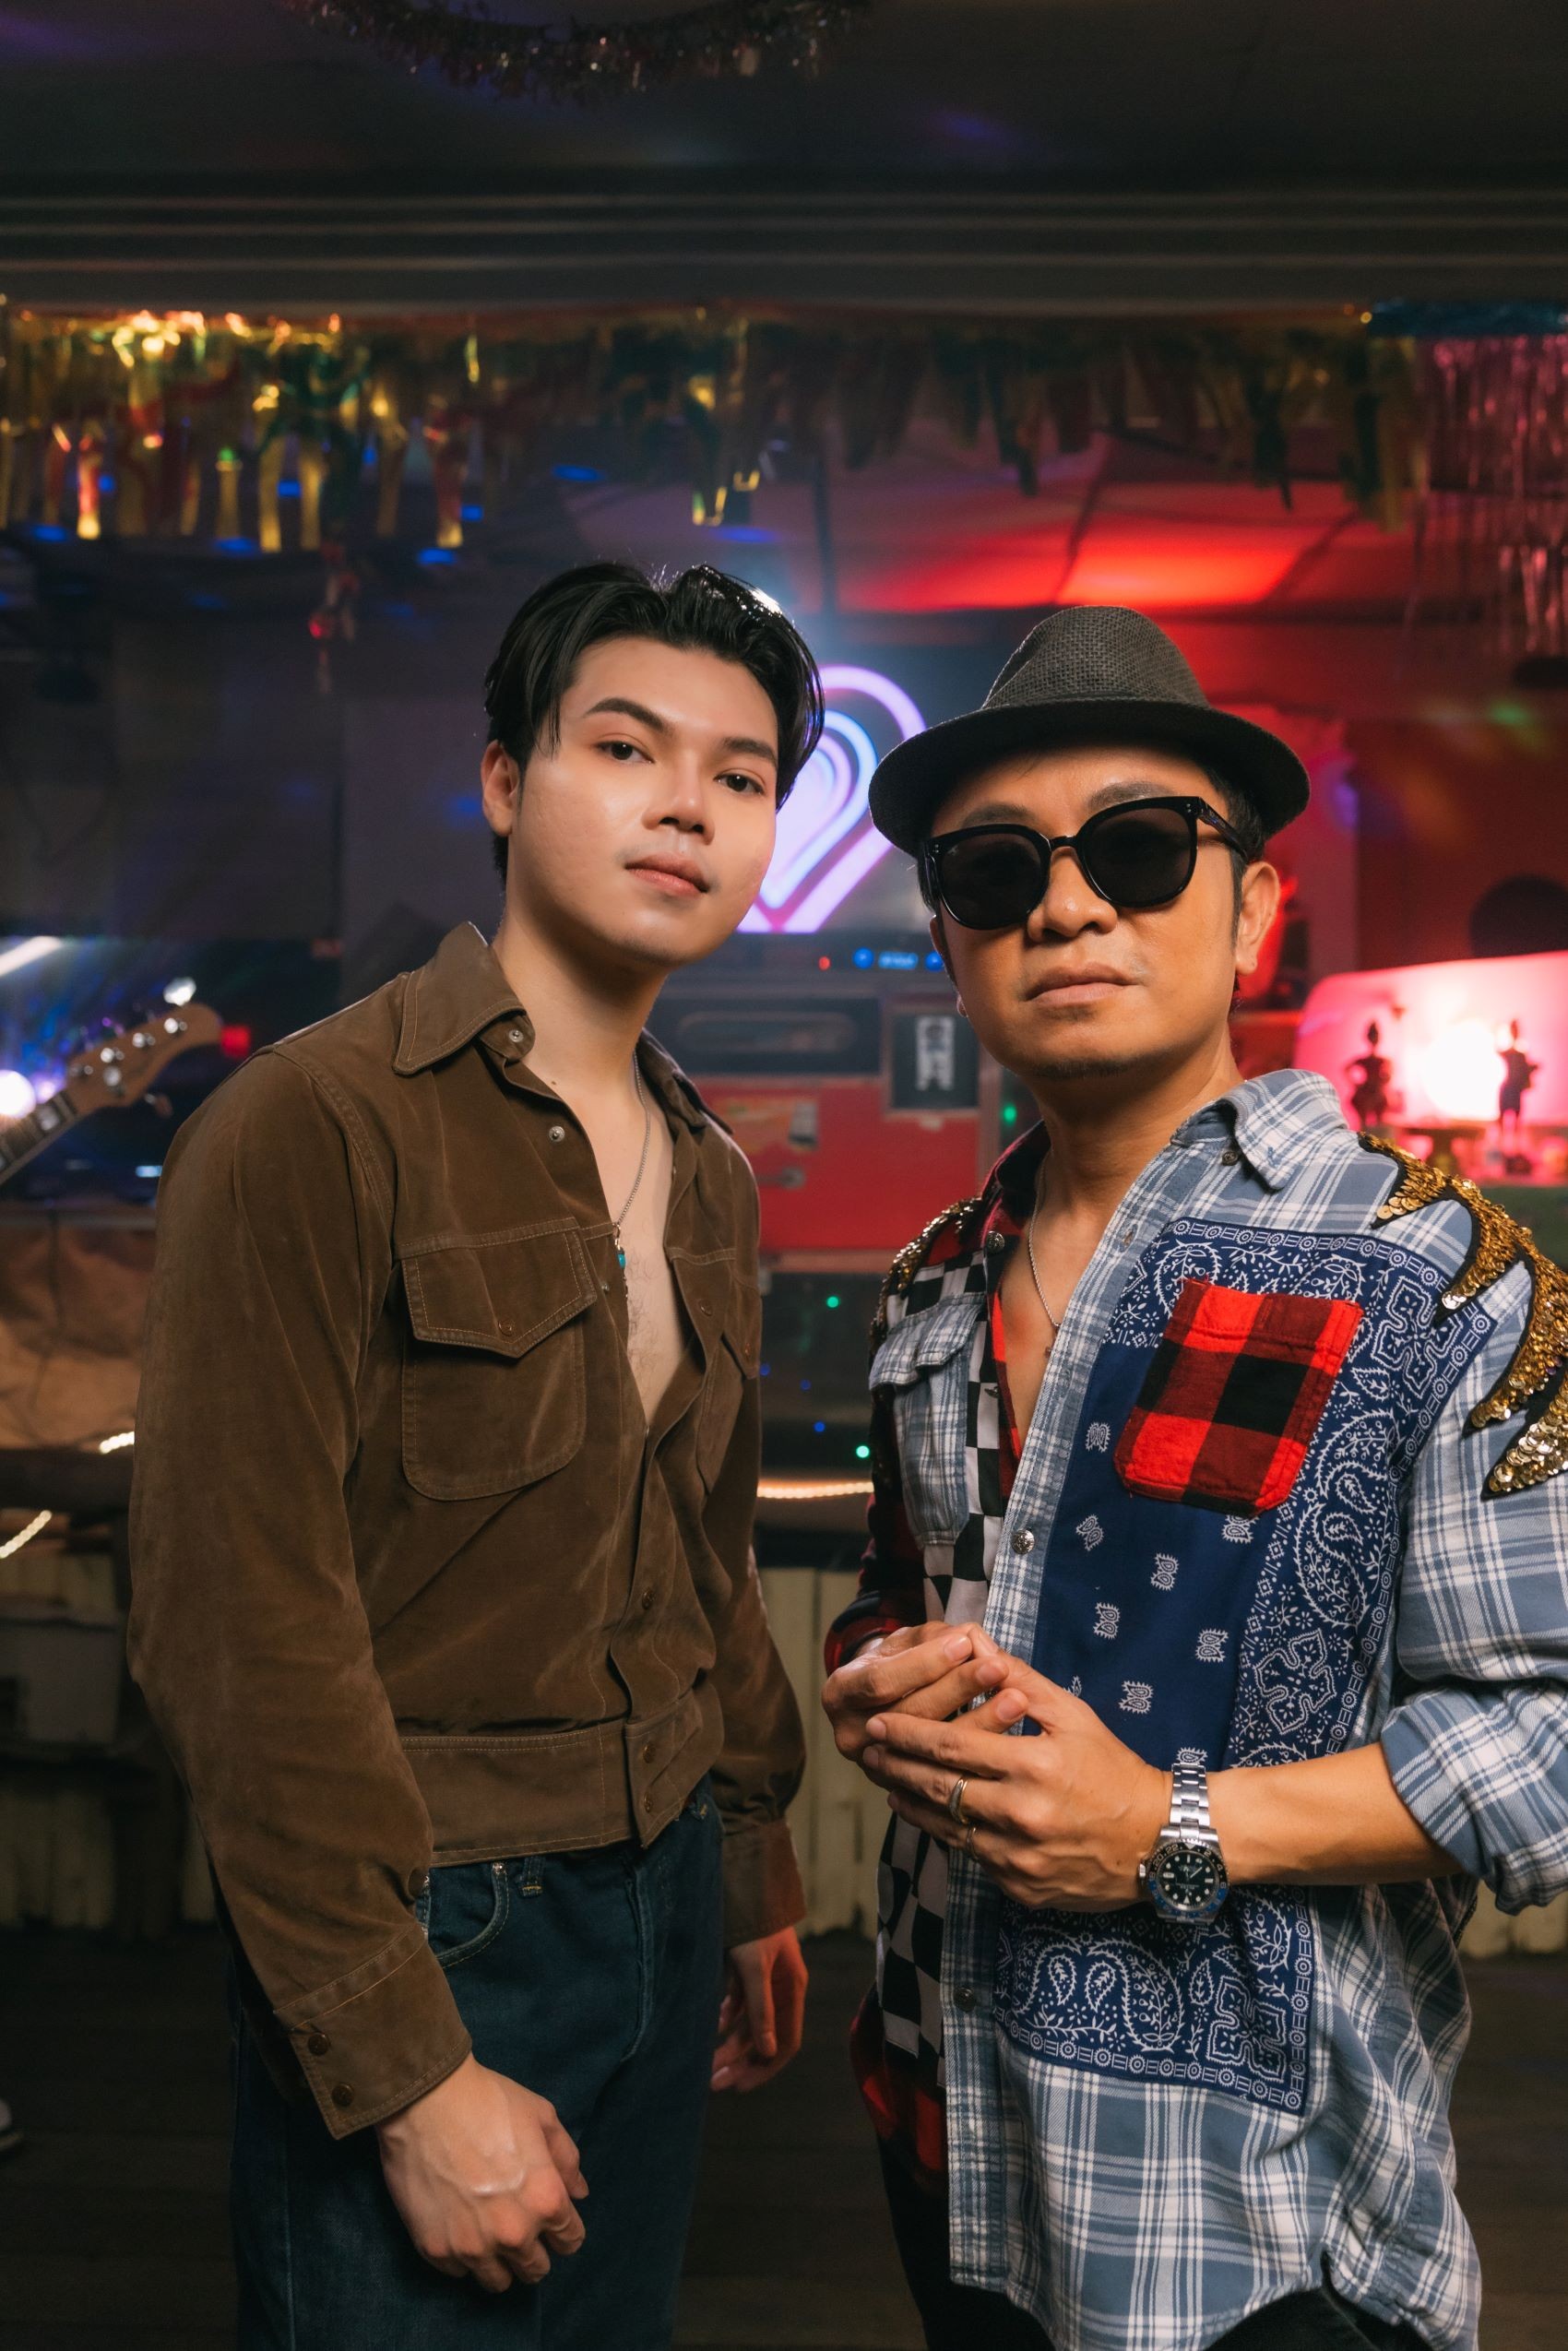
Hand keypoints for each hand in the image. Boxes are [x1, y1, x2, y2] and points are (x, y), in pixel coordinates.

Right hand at [377, 2055, 587, 2293]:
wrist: (426, 2101)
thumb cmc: (490, 2101)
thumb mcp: (542, 2117)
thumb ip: (566, 2160)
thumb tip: (579, 2194)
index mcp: (545, 2200)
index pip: (570, 2241)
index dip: (564, 2231)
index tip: (553, 2224)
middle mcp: (513, 2234)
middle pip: (535, 2269)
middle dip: (534, 2252)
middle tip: (519, 2228)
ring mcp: (472, 2246)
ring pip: (498, 2282)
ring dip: (500, 2263)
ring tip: (489, 2236)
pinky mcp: (436, 2250)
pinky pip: (458, 2272)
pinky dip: (463, 2256)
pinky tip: (459, 2228)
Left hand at [711, 1926, 807, 2092]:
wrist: (742, 1882)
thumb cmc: (753, 1924)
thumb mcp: (755, 1966)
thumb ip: (761, 2008)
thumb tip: (766, 2051)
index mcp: (792, 1988)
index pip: (787, 2041)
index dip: (766, 2066)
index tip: (740, 2085)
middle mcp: (780, 1988)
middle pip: (764, 2036)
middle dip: (741, 2061)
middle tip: (714, 2082)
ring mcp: (762, 1979)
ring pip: (748, 2023)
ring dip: (730, 2044)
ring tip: (706, 2065)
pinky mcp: (745, 1969)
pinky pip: (738, 2004)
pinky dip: (726, 2018)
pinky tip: (713, 2028)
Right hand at [822, 1620, 1009, 1769]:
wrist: (884, 1703)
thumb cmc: (900, 1663)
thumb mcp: (906, 1642)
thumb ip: (934, 1638)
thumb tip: (970, 1639)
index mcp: (840, 1693)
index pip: (882, 1680)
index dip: (924, 1663)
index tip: (965, 1643)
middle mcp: (852, 1735)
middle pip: (910, 1714)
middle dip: (958, 1688)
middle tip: (999, 1667)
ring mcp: (879, 1767)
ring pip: (933, 1749)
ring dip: (980, 1722)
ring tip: (1016, 1698)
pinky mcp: (908, 1790)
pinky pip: (948, 1774)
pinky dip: (981, 1753)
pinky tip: (1012, 1735)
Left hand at [863, 1658, 1169, 1910]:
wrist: (1156, 1841)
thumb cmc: (1113, 1768)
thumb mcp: (1073, 1715)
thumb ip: (1020, 1679)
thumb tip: (976, 1641)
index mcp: (1033, 1767)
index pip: (952, 1748)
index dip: (908, 1735)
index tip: (879, 1722)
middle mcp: (1021, 1816)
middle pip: (938, 1789)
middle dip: (896, 1767)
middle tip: (866, 1750)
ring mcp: (1018, 1859)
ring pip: (946, 1828)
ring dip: (911, 1802)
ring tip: (887, 1782)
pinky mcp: (1019, 1887)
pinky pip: (971, 1856)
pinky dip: (946, 1833)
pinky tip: (931, 1814)